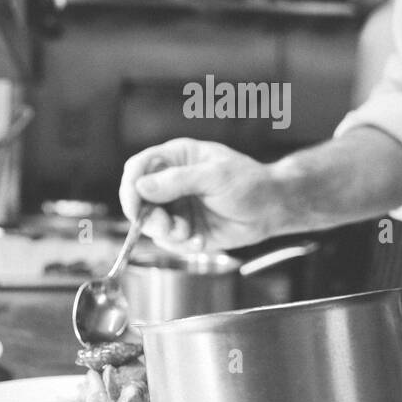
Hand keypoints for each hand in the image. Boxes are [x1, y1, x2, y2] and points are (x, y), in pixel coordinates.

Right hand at [118, 139, 284, 252]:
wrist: (271, 210)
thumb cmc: (249, 183)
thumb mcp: (215, 176)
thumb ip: (178, 180)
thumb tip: (141, 186)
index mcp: (176, 157)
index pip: (138, 167)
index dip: (130, 187)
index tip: (135, 206)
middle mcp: (170, 181)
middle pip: (137, 198)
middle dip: (148, 217)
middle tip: (167, 227)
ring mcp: (176, 205)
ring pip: (150, 223)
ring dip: (167, 233)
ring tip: (189, 234)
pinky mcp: (183, 227)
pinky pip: (167, 240)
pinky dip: (180, 244)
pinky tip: (199, 240)